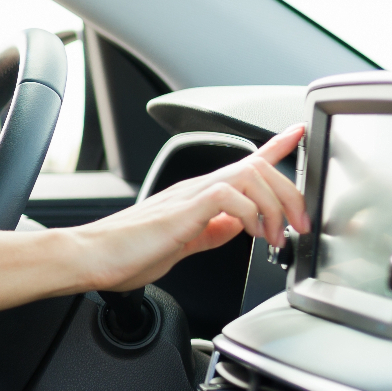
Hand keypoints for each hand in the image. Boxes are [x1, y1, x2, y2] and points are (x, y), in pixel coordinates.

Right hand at [76, 125, 309, 291]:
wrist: (91, 257)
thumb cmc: (125, 254)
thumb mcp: (182, 244)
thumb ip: (211, 232)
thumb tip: (238, 226)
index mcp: (197, 195)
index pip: (244, 161)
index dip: (275, 146)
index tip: (296, 133)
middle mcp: (196, 187)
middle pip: (258, 165)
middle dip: (290, 192)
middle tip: (300, 224)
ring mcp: (189, 194)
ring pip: (249, 174)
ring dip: (274, 205)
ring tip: (277, 237)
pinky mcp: (182, 208)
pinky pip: (228, 195)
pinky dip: (249, 213)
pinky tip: (250, 235)